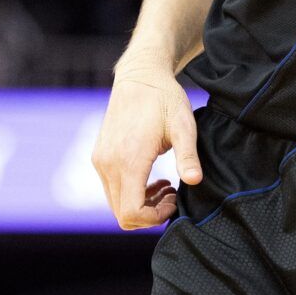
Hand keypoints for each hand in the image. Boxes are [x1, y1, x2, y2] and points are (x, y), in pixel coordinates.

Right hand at [91, 60, 201, 229]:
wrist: (140, 76)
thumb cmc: (164, 100)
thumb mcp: (183, 126)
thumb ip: (187, 155)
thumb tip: (195, 181)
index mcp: (129, 160)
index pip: (131, 213)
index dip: (154, 218)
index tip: (174, 201)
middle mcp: (108, 164)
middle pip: (122, 214)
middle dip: (149, 214)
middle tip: (172, 196)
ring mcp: (101, 160)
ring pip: (115, 204)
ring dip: (140, 204)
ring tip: (166, 186)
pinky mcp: (99, 156)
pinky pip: (112, 189)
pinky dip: (131, 193)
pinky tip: (152, 178)